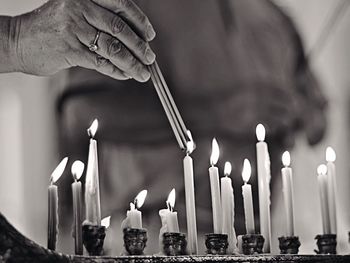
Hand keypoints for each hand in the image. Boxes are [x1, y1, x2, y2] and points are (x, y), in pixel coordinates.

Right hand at [11, 0, 155, 81]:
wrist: (18, 39)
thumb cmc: (50, 27)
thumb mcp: (74, 10)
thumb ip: (100, 17)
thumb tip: (132, 36)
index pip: (120, 5)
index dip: (139, 21)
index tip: (150, 35)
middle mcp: (80, 8)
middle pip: (120, 29)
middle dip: (139, 47)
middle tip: (150, 58)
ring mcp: (74, 29)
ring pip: (112, 48)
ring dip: (132, 63)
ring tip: (142, 73)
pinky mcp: (70, 50)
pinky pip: (100, 62)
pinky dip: (116, 70)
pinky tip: (125, 74)